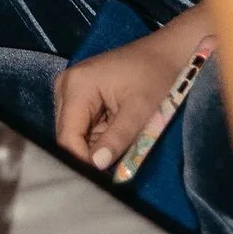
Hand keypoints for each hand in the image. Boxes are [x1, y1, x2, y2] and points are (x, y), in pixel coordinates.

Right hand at [54, 12, 205, 172]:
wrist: (166, 52)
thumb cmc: (156, 78)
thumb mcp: (140, 112)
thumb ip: (116, 139)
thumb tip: (95, 167)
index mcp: (76, 86)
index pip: (67, 137)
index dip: (82, 162)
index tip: (104, 181)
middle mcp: (65, 85)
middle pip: (67, 135)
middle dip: (89, 154)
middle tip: (116, 166)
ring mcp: (70, 87)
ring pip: (73, 132)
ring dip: (95, 145)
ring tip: (121, 143)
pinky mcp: (78, 92)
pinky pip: (81, 124)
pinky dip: (98, 135)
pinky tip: (117, 130)